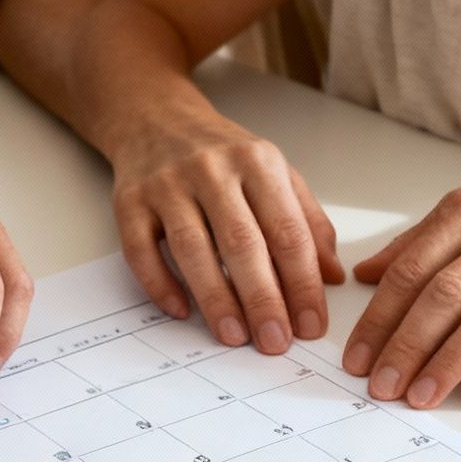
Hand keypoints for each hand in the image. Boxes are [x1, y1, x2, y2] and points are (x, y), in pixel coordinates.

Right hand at [107, 114, 342, 352]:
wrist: (154, 119)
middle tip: (275, 342)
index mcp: (257, 162)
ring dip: (215, 298)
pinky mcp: (128, 201)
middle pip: (242, 243)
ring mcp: (166, 184)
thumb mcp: (274, 173)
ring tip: (234, 336)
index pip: (287, 231)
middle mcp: (211, 169)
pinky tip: (182, 311)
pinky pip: (141, 250)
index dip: (302, 283)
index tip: (310, 326)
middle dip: (263, 299)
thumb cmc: (223, 156)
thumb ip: (306, 221)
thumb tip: (331, 278)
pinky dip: (161, 284)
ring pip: (192, 249)